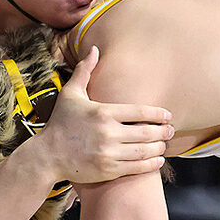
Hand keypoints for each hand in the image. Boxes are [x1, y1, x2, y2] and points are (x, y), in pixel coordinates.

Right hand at [34, 46, 172, 184]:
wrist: (48, 156)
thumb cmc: (60, 123)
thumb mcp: (70, 94)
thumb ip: (84, 71)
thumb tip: (94, 49)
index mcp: (102, 112)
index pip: (140, 112)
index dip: (158, 114)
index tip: (167, 115)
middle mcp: (108, 133)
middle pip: (147, 132)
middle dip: (164, 131)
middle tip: (171, 130)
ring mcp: (109, 153)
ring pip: (145, 151)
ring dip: (160, 148)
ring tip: (164, 144)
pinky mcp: (108, 170)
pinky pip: (137, 168)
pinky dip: (152, 164)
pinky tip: (158, 159)